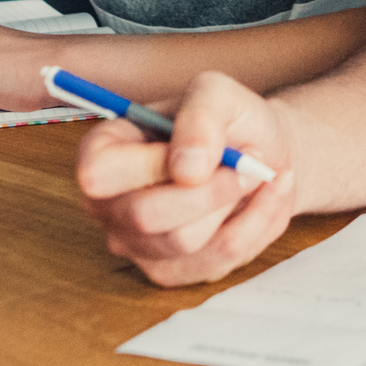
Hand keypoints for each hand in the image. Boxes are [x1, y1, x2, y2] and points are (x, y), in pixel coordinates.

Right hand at [77, 71, 297, 286]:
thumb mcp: (218, 94)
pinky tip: (266, 196)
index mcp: (103, 153)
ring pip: (183, 241)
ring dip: (233, 203)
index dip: (153, 165)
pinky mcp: (172, 271)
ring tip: (256, 173)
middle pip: (144, 216)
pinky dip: (255, 224)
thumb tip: (188, 169)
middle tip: (248, 161)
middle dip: (208, 189)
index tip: (205, 152)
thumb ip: (199, 117)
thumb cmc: (231, 121)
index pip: (99, 174)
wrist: (265, 154)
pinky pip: (217, 259)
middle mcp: (109, 205)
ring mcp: (137, 245)